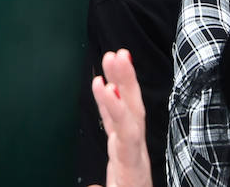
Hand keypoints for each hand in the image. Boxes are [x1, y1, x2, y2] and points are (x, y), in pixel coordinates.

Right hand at [88, 50, 151, 186]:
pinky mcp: (124, 153)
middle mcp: (135, 156)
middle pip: (133, 114)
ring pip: (128, 113)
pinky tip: (105, 85)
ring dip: (121, 84)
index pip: (126, 134)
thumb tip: (94, 186)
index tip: (103, 85)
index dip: (114, 110)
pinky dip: (111, 104)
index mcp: (133, 170)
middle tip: (116, 55)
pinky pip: (118, 123)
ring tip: (114, 57)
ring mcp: (131, 152)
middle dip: (125, 82)